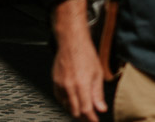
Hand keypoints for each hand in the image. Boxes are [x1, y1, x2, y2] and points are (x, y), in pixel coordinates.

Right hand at [51, 0, 106, 121]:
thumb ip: (98, 93)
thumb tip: (101, 108)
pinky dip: (66, 102)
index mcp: (81, 84)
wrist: (71, 41)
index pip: (86, 109)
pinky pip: (59, 98)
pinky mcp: (54, 80)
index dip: (91, 118)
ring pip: (66, 105)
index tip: (95, 121)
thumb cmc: (85, 53)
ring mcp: (60, 83)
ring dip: (75, 110)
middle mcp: (69, 85)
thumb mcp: (97, 73)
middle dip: (83, 116)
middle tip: (90, 116)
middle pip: (75, 111)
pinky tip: (72, 101)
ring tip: (83, 109)